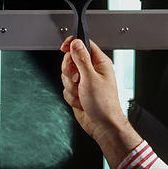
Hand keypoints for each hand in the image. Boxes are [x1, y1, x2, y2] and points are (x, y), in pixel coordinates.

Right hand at [60, 36, 142, 168]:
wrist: (102, 126)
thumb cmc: (104, 104)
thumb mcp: (91, 78)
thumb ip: (82, 59)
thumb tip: (76, 43)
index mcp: (99, 62)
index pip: (84, 44)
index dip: (72, 44)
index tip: (63, 47)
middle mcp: (91, 70)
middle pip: (71, 59)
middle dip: (69, 71)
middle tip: (76, 79)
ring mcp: (84, 81)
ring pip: (66, 75)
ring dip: (70, 87)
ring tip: (81, 94)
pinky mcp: (78, 91)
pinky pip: (66, 88)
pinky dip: (70, 96)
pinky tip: (80, 101)